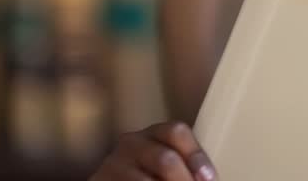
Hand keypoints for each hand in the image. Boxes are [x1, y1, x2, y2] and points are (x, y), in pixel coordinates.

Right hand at [89, 121, 216, 180]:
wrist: (113, 180)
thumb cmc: (148, 174)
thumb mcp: (164, 164)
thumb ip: (184, 165)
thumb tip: (209, 179)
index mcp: (153, 133)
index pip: (177, 131)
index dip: (196, 156)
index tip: (209, 178)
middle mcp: (131, 143)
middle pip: (166, 158)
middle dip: (184, 180)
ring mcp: (112, 163)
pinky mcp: (98, 180)